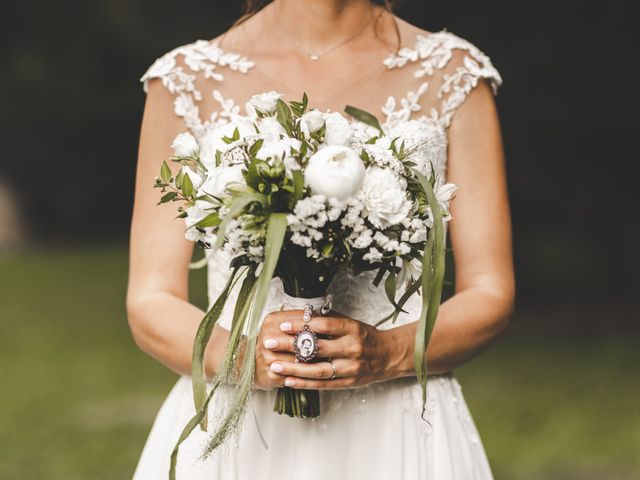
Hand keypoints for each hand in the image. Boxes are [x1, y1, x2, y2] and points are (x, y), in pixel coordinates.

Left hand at [257, 309, 397, 389]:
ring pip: (318, 369)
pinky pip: (323, 384)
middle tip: (269, 343)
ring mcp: (351, 367)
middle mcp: (353, 348)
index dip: (303, 325)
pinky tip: (288, 380)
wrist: (389, 355)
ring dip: (294, 368)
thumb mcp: (352, 322)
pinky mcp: (349, 382)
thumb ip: (330, 319)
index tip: (282, 325)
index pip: (324, 326)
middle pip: (317, 348)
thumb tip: (303, 313)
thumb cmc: (365, 336)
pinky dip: (304, 383)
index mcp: (353, 328)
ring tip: (274, 364)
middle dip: (290, 345)